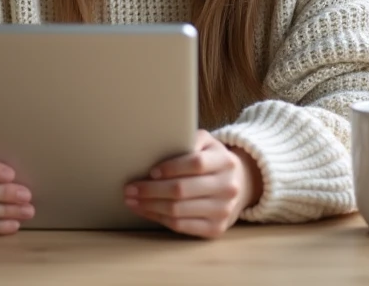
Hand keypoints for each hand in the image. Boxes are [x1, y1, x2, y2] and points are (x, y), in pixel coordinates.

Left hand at [123, 130, 262, 238]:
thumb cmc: (212, 160)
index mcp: (225, 162)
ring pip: (178, 210)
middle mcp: (228, 187)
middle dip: (150, 190)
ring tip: (131, 200)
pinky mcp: (216, 228)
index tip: (151, 171)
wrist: (239, 185)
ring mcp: (223, 210)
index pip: (195, 164)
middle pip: (182, 190)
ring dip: (150, 206)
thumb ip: (188, 139)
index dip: (171, 168)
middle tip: (129, 188)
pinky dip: (159, 218)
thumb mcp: (206, 143)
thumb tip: (157, 142)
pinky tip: (146, 211)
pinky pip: (181, 226)